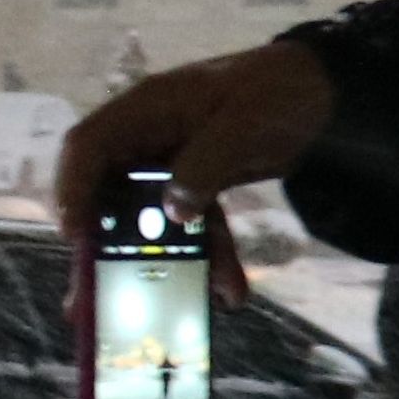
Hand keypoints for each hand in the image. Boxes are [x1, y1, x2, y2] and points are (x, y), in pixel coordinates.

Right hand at [52, 41, 334, 297]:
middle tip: (90, 296)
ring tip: (169, 308)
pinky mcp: (199, 182)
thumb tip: (175, 212)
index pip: (89, 145)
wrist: (326, 90)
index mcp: (148, 108)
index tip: (74, 235)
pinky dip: (209, 256)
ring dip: (165, 264)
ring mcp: (173, 162)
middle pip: (109, 192)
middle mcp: (149, 136)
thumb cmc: (278, 91)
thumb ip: (206, 165)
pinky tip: (229, 291)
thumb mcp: (244, 124)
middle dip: (103, 247)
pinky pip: (194, 224)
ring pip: (152, 218)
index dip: (72, 188)